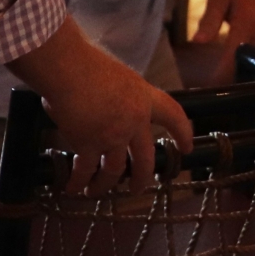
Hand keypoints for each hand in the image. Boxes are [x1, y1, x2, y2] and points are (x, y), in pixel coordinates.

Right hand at [19, 19, 194, 194]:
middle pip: (146, 158)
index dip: (183, 133)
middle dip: (142, 178)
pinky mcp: (89, 144)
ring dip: (104, 185)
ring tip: (95, 192)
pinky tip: (72, 188)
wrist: (67, 67)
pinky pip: (86, 171)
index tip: (187, 148)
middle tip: (137, 189)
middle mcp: (134, 120)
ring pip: (115, 171)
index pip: (174, 115)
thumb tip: (113, 112)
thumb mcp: (119, 78)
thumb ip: (124, 98)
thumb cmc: (86, 63)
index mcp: (144, 97)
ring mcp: (113, 135)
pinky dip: (78, 182)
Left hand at [189, 0, 254, 83]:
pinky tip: (229, 61)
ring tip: (216, 78)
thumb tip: (198, 43)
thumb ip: (209, 21)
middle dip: (226, 77)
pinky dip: (242, 57)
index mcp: (246, 24)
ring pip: (250, 59)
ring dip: (235, 68)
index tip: (207, 89)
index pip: (232, 60)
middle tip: (207, 88)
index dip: (220, 77)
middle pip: (243, 64)